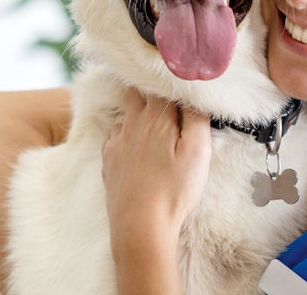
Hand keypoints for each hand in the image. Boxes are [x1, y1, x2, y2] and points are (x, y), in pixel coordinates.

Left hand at [102, 89, 211, 266]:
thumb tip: (195, 94)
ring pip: (124, 111)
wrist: (140, 225)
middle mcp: (133, 123)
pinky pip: (114, 134)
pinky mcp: (109, 159)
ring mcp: (117, 141)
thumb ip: (197, 118)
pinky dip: (124, 131)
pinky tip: (133, 141)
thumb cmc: (173, 190)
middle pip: (136, 90)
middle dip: (149, 88)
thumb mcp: (198, 152)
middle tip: (164, 93)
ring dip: (136, 108)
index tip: (181, 81)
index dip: (171, 81)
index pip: (162, 84)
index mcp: (157, 117)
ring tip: (150, 115)